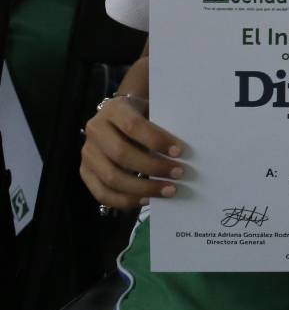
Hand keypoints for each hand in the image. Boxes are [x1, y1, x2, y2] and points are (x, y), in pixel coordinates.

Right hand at [81, 95, 184, 209]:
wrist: (119, 115)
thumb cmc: (144, 112)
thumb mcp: (152, 109)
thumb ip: (163, 124)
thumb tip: (184, 151)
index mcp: (113, 109)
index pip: (133, 126)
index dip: (156, 140)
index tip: (180, 152)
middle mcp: (95, 130)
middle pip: (121, 154)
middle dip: (153, 168)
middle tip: (179, 174)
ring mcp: (87, 153)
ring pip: (111, 178)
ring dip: (143, 188)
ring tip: (169, 190)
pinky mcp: (85, 173)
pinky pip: (102, 193)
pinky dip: (126, 200)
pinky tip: (147, 199)